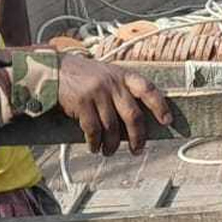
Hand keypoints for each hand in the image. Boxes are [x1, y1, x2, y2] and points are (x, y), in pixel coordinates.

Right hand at [57, 56, 174, 155]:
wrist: (54, 69)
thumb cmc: (86, 77)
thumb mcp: (108, 75)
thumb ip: (123, 90)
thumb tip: (139, 123)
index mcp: (123, 75)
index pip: (148, 89)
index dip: (160, 105)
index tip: (167, 121)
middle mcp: (112, 83)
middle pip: (133, 115)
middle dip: (137, 137)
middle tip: (137, 150)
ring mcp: (97, 92)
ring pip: (112, 127)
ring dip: (112, 144)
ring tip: (109, 151)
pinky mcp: (81, 102)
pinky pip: (93, 129)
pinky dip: (94, 142)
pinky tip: (94, 147)